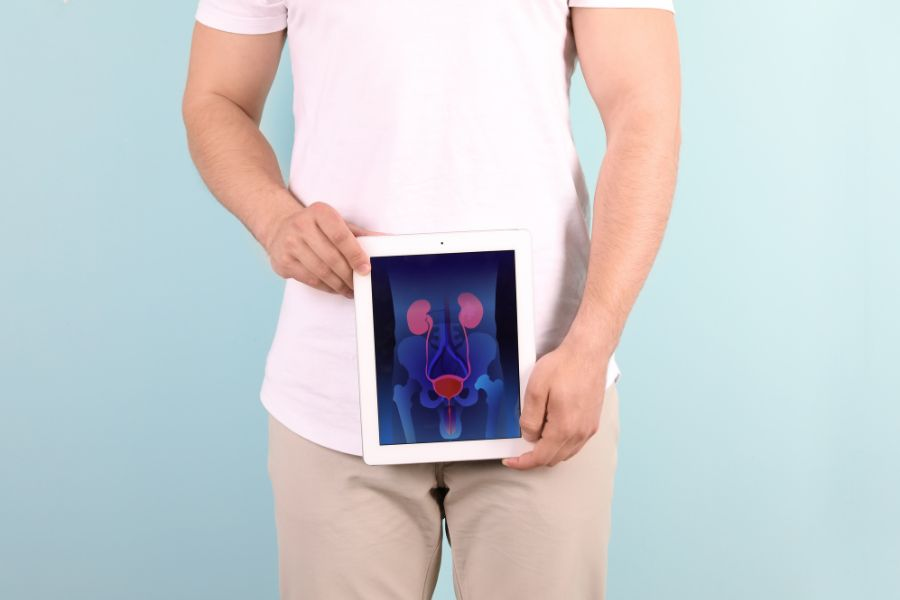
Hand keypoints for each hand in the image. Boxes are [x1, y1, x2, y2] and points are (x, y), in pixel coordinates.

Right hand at [263, 201, 385, 297]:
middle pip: (331, 257)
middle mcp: (302, 225)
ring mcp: (290, 244)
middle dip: (348, 275)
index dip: (355, 255)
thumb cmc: (316, 226)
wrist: (280, 227)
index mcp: (320, 212)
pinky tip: (335, 288)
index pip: (341, 237)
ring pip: (320, 271)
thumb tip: (387, 241)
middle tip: (359, 284)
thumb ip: (361, 234)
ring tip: (350, 289)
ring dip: (339, 284)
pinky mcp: (283, 261)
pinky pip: (310, 279)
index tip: (366, 269)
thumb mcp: (337, 223)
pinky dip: (326, 287)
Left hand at [502, 338, 608, 468]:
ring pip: (565, 453)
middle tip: (519, 446)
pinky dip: (561, 444)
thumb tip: (529, 436)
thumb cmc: (564, 366)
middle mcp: (580, 433)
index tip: (511, 461)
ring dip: (549, 450)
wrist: (588, 353)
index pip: (541, 457)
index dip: (523, 463)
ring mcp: (589, 428)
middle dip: (534, 457)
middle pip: (553, 459)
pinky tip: (552, 429)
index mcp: (564, 427)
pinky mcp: (593, 422)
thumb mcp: (535, 389)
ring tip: (536, 432)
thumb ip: (530, 418)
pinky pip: (575, 444)